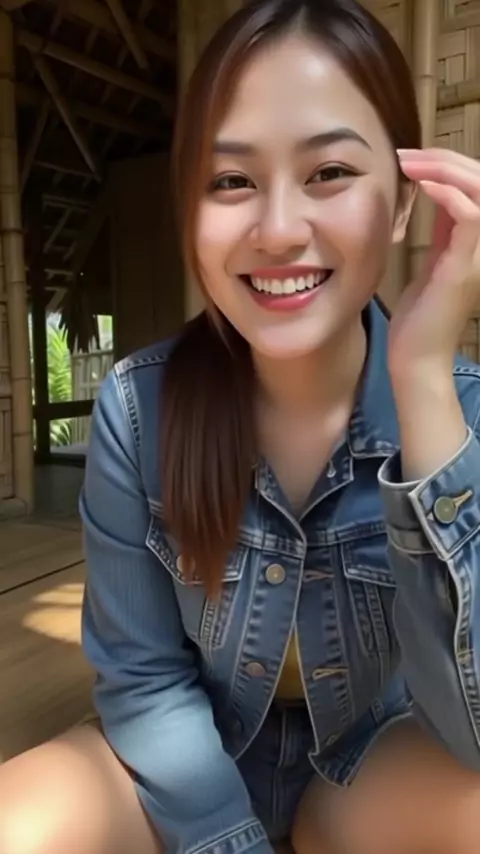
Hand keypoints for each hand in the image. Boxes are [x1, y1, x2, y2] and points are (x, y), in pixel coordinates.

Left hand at [388, 147, 479, 383]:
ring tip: (412, 163)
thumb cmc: (419, 318)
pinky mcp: (464, 268)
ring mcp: (476, 256)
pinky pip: (471, 219)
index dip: (447, 164)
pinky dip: (450, 197)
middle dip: (445, 159)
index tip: (410, 158)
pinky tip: (425, 187)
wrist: (416, 358)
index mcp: (474, 240)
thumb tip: (435, 194)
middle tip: (408, 154)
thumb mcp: (431, 261)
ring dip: (446, 170)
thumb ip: (440, 231)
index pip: (474, 186)